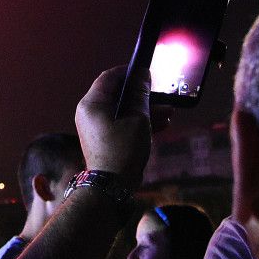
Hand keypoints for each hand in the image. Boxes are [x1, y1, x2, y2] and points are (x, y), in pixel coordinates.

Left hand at [74, 66, 167, 188]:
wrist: (112, 186)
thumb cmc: (123, 150)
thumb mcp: (137, 118)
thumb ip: (140, 94)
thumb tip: (143, 74)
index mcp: (92, 103)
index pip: (110, 77)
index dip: (130, 72)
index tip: (148, 73)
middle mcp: (90, 113)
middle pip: (118, 94)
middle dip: (143, 95)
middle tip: (163, 94)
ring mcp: (96, 127)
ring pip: (123, 110)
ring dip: (146, 109)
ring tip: (169, 112)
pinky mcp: (104, 138)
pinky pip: (122, 123)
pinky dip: (138, 122)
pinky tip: (161, 124)